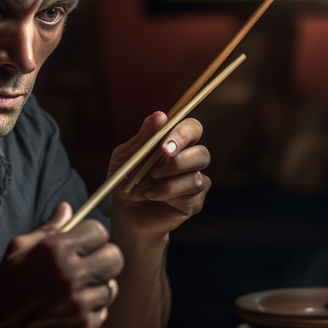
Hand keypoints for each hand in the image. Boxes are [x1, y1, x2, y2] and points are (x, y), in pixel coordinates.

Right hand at [0, 202, 123, 327]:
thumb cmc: (5, 285)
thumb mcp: (19, 249)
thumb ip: (49, 228)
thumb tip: (67, 208)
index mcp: (56, 250)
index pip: (99, 231)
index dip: (93, 237)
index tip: (86, 244)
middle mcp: (71, 275)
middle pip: (115, 257)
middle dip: (103, 258)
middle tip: (90, 266)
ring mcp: (79, 302)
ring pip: (111, 286)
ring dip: (97, 287)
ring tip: (76, 291)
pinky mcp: (83, 326)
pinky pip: (103, 311)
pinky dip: (91, 310)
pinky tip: (71, 309)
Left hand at [109, 112, 210, 237]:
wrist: (124, 212)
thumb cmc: (126, 180)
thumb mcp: (126, 156)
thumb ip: (144, 137)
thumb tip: (160, 116)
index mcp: (176, 143)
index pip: (192, 129)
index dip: (183, 134)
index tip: (163, 146)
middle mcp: (190, 160)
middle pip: (202, 154)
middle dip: (179, 160)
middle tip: (157, 169)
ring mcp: (194, 181)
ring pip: (197, 177)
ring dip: (170, 180)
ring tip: (148, 184)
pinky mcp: (194, 202)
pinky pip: (191, 195)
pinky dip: (168, 194)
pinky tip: (151, 195)